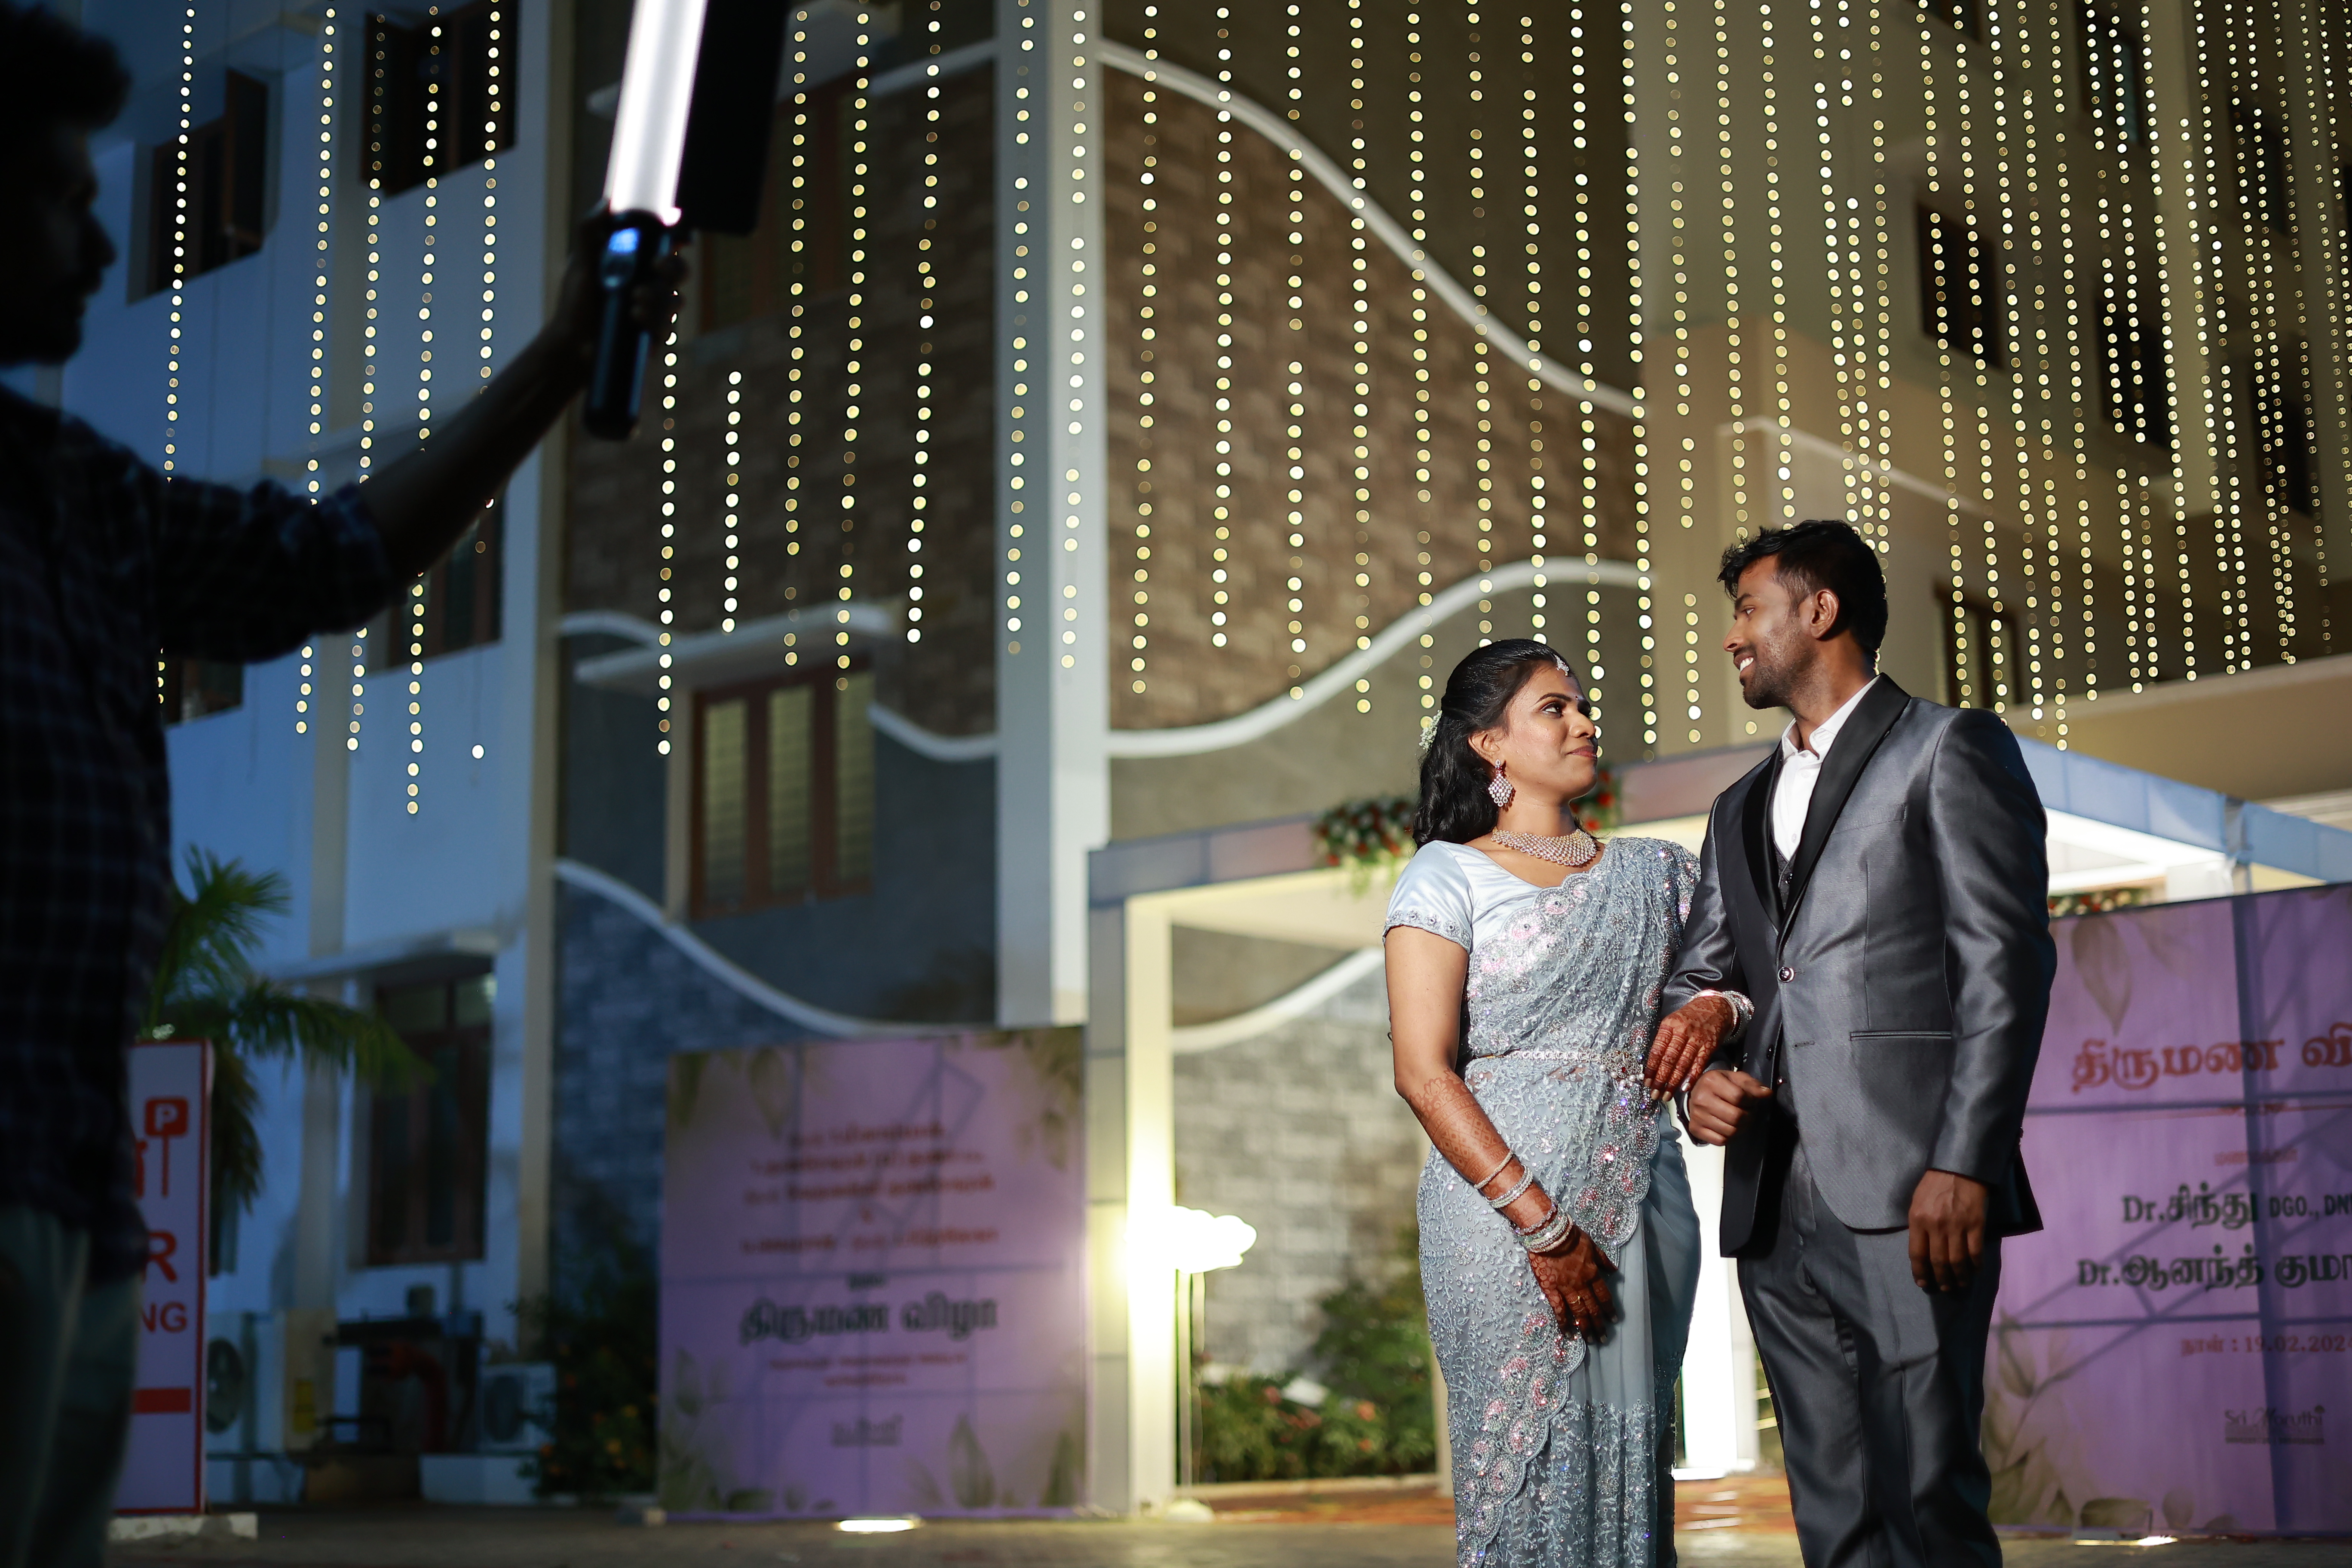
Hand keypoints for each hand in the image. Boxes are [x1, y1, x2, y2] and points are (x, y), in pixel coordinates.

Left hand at [541, 208, 688, 383]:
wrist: (571, 344)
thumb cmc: (575, 303)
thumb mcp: (581, 263)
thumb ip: (592, 230)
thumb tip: (609, 201)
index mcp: (636, 266)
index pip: (666, 248)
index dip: (677, 240)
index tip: (677, 237)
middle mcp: (649, 287)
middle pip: (679, 272)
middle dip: (673, 268)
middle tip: (656, 266)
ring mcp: (654, 312)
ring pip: (675, 300)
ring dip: (658, 297)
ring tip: (634, 299)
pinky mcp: (653, 336)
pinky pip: (667, 327)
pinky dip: (654, 320)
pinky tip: (635, 318)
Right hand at [1528, 1227, 1614, 1336]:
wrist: (1549, 1233)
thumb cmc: (1571, 1236)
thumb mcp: (1592, 1245)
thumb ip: (1603, 1259)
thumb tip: (1614, 1270)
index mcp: (1592, 1273)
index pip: (1604, 1296)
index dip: (1609, 1309)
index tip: (1613, 1320)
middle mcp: (1582, 1284)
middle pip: (1593, 1308)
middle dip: (1599, 1325)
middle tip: (1603, 1338)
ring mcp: (1566, 1288)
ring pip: (1578, 1312)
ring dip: (1585, 1328)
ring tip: (1590, 1340)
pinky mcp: (1550, 1289)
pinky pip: (1558, 1309)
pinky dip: (1563, 1322)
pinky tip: (1567, 1333)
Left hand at [1646, 996, 1732, 1096]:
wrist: (1714, 1007)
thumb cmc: (1689, 1017)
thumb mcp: (1672, 1021)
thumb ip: (1663, 1040)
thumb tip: (1651, 1063)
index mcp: (1669, 1025)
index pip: (1657, 1050)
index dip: (1650, 1068)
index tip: (1645, 1082)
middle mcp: (1682, 1032)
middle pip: (1668, 1059)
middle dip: (1660, 1079)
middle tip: (1654, 1093)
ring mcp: (1697, 1039)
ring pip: (1682, 1064)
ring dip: (1673, 1082)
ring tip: (1666, 1095)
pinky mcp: (1709, 1046)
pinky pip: (1699, 1064)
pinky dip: (1691, 1077)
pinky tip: (1684, 1088)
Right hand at [1685, 1068, 1770, 1146]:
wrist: (1696, 1093)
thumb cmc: (1717, 1086)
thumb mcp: (1735, 1078)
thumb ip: (1752, 1085)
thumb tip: (1766, 1093)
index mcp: (1711, 1081)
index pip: (1739, 1096)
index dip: (1752, 1101)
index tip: (1752, 1101)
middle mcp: (1702, 1099)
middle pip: (1736, 1116)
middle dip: (1749, 1116)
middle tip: (1748, 1112)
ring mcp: (1697, 1116)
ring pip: (1730, 1131)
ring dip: (1742, 1127)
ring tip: (1741, 1119)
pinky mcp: (1696, 1129)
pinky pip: (1721, 1140)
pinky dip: (1730, 1137)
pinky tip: (1731, 1127)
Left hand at [1909, 1169, 1988, 1291]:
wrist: (1959, 1168)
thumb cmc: (1934, 1184)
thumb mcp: (1916, 1202)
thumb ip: (1918, 1226)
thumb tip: (1920, 1250)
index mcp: (1918, 1220)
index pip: (1917, 1254)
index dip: (1920, 1272)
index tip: (1923, 1283)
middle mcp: (1936, 1226)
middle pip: (1938, 1261)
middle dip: (1941, 1278)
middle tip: (1944, 1288)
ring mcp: (1957, 1226)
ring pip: (1957, 1261)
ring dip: (1959, 1276)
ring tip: (1959, 1284)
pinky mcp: (1976, 1225)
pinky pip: (1975, 1252)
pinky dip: (1975, 1265)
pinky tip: (1975, 1271)